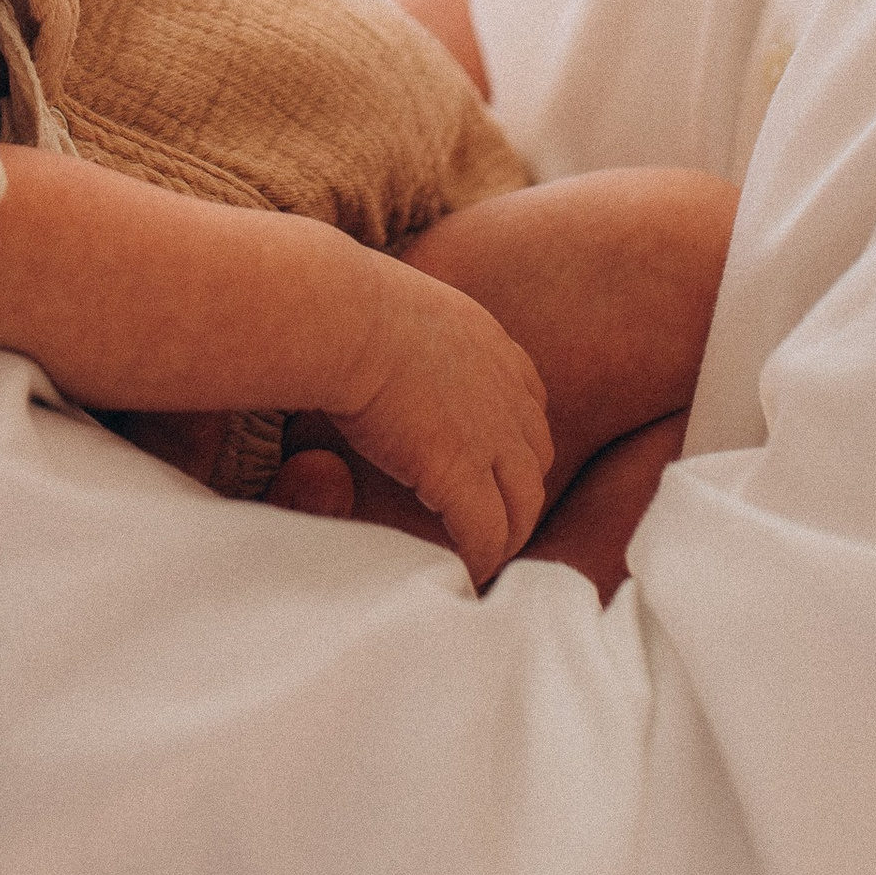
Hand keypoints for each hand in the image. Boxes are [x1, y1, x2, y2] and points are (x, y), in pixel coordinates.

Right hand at [325, 259, 553, 587]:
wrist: (342, 316)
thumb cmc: (341, 302)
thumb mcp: (394, 303)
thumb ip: (400, 328)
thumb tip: (361, 331)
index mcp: (487, 343)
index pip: (526, 399)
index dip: (512, 435)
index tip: (491, 460)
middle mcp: (504, 388)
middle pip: (534, 454)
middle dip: (517, 488)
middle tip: (489, 516)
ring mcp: (491, 433)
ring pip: (522, 503)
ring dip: (506, 532)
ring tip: (482, 556)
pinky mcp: (463, 473)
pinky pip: (487, 533)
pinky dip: (481, 556)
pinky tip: (465, 572)